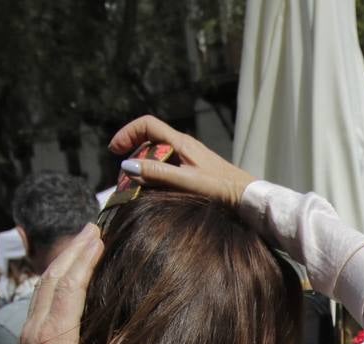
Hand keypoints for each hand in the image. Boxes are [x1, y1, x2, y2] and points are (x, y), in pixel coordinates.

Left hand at [0, 225, 102, 343]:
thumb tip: (137, 330)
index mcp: (56, 337)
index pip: (70, 288)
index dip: (85, 260)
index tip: (99, 238)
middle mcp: (40, 325)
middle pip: (54, 275)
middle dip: (74, 248)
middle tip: (94, 225)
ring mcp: (31, 325)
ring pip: (45, 280)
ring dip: (65, 256)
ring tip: (84, 237)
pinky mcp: (30, 328)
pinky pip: (43, 290)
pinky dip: (58, 271)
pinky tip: (69, 264)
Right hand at [109, 115, 253, 208]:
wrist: (248, 198)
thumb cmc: (221, 189)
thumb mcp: (186, 181)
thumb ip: (157, 173)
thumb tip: (127, 165)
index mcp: (181, 142)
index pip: (147, 124)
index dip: (127, 133)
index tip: (115, 151)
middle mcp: (184, 145)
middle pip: (149, 140)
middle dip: (133, 154)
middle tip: (125, 177)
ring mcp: (190, 157)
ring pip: (158, 155)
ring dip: (143, 167)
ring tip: (137, 186)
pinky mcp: (195, 170)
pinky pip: (168, 166)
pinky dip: (156, 175)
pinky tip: (156, 191)